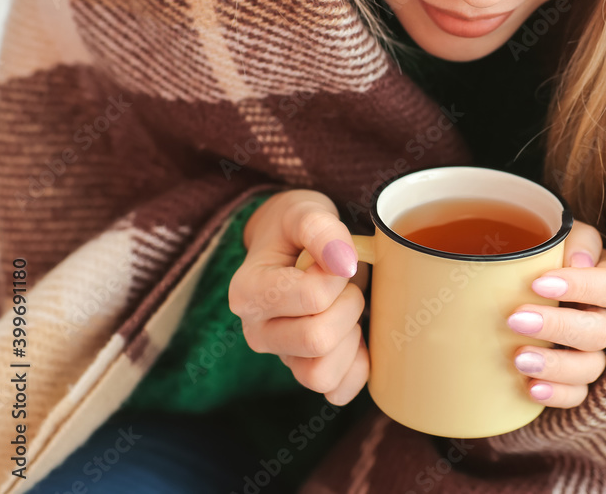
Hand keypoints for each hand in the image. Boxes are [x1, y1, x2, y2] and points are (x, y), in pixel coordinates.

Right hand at [229, 189, 368, 405]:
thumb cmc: (298, 230)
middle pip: (317, 340)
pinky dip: (356, 369)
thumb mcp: (305, 212)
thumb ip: (320, 228)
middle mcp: (256, 332)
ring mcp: (281, 358)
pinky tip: (357, 339)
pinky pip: (337, 392)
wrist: (293, 245)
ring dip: (350, 340)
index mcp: (248, 293)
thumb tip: (343, 262)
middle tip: (347, 285)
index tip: (335, 259)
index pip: (312, 298)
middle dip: (348, 306)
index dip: (339, 276)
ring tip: (347, 311)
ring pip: (321, 375)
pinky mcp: (305, 374)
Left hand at [506, 220, 605, 407]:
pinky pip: (578, 395)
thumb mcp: (552, 236)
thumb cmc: (537, 254)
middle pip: (601, 330)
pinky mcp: (575, 380)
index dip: (581, 287)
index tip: (538, 284)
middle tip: (515, 319)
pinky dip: (558, 394)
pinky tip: (532, 388)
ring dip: (557, 365)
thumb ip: (571, 238)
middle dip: (558, 327)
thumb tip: (578, 262)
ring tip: (518, 359)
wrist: (513, 283)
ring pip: (592, 366)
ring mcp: (593, 352)